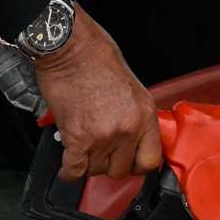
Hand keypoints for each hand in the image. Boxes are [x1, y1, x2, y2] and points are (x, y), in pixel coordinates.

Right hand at [32, 6, 161, 181]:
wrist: (71, 48)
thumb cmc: (97, 57)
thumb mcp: (132, 87)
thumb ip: (134, 116)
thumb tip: (129, 139)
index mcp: (145, 114)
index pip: (150, 160)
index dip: (137, 165)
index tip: (128, 163)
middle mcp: (127, 128)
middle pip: (121, 170)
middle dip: (109, 163)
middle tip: (100, 152)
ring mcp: (103, 136)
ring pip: (96, 171)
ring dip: (88, 163)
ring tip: (83, 148)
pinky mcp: (77, 138)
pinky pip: (74, 171)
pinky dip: (69, 171)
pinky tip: (68, 164)